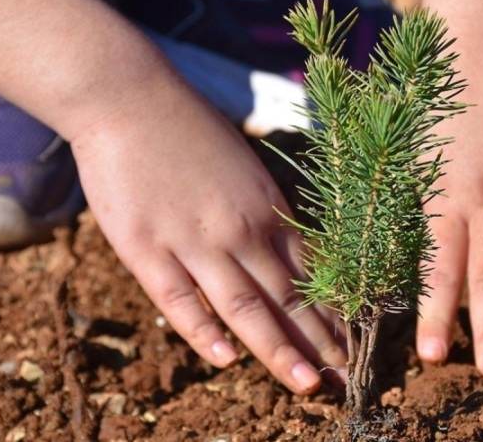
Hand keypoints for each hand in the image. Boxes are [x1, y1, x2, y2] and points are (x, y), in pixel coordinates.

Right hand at [70, 92, 345, 393]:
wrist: (128, 97)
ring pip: (245, 306)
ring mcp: (193, 241)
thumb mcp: (242, 166)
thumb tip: (284, 250)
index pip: (310, 273)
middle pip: (287, 297)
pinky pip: (180, 299)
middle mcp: (239, 229)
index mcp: (266, 207)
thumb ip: (262, 211)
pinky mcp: (147, 248)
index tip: (355, 345)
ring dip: (279, 349)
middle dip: (320, 344)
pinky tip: (226, 359)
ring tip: (308, 386)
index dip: (333, 313)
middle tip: (347, 382)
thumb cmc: (187, 128)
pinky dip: (204, 331)